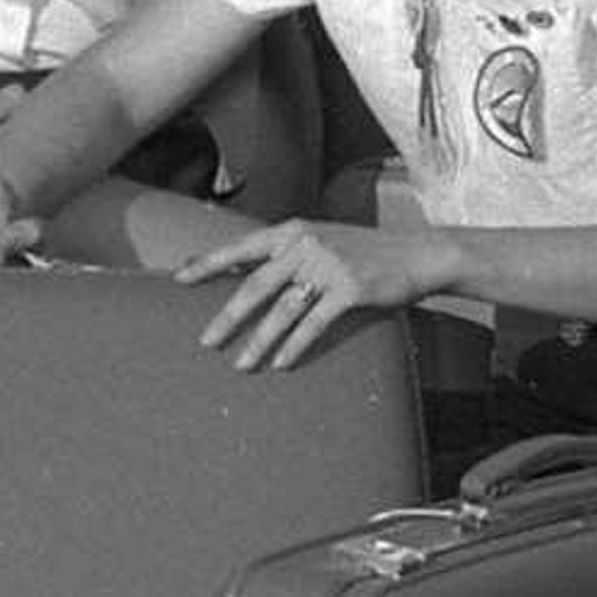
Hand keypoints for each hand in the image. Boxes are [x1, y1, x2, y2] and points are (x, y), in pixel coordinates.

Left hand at [175, 217, 435, 373]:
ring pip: (282, 311)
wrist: (416, 254)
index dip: (208, 263)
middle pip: (254, 286)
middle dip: (227, 317)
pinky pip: (314, 324)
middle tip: (206, 342)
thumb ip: (284, 253)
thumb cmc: (362, 251)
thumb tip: (241, 271)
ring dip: (259, 341)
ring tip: (241, 365)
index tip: (179, 278)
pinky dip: (295, 346)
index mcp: (292, 231)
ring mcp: (329, 266)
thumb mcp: (319, 240)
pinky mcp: (351, 290)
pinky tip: (280, 364)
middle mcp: (305, 245)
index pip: (240, 248)